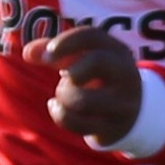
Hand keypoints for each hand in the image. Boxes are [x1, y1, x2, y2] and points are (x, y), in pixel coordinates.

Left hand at [25, 23, 145, 145]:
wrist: (135, 112)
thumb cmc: (99, 77)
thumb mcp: (83, 58)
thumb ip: (55, 51)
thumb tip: (28, 52)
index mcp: (117, 52)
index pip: (92, 36)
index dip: (67, 42)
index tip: (49, 53)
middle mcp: (126, 75)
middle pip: (96, 61)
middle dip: (71, 70)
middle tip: (65, 76)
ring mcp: (123, 104)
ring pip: (83, 99)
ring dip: (63, 95)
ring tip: (64, 94)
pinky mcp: (113, 128)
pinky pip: (77, 123)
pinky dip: (60, 115)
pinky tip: (57, 108)